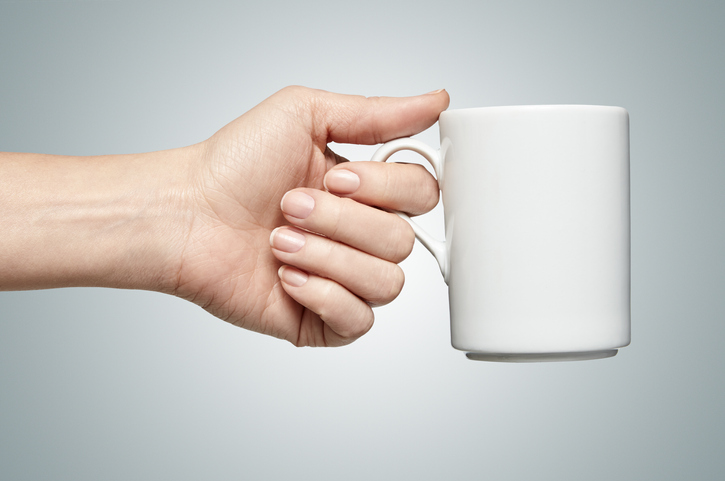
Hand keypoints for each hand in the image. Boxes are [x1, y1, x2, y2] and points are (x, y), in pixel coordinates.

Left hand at [173, 86, 448, 345]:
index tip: (337, 178)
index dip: (385, 188)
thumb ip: (377, 113)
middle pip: (403, 241)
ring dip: (328, 256)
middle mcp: (359, 236)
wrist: (185, 215)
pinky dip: (321, 294)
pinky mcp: (322, 320)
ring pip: (387, 282)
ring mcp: (343, 280)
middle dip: (342, 221)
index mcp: (365, 191)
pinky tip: (285, 276)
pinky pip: (359, 320)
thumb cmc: (233, 164)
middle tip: (291, 206)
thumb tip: (437, 101)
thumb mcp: (306, 115)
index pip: (422, 194)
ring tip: (281, 241)